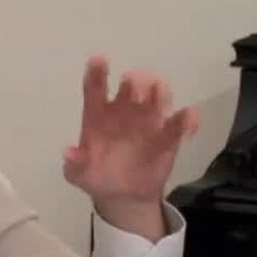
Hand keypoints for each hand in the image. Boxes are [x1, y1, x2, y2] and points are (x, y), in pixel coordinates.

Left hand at [63, 57, 197, 219]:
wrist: (121, 197)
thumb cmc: (95, 177)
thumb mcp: (78, 174)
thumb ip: (74, 164)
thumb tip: (69, 153)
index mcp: (97, 114)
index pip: (96, 87)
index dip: (97, 72)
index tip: (98, 59)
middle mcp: (123, 111)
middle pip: (131, 85)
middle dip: (134, 82)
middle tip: (133, 90)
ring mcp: (148, 121)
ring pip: (158, 95)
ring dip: (159, 92)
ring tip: (157, 98)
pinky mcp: (169, 136)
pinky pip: (182, 121)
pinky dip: (188, 119)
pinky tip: (186, 124)